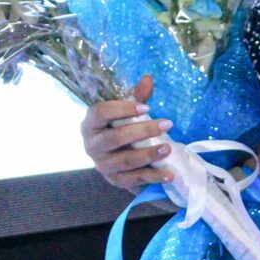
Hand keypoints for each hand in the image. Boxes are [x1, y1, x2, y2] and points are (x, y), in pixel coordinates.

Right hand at [81, 74, 175, 191]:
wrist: (117, 161)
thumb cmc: (121, 130)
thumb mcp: (126, 113)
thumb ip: (136, 97)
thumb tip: (148, 78)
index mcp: (91, 124)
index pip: (101, 113)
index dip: (123, 109)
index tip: (146, 108)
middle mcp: (92, 145)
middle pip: (115, 137)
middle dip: (143, 131)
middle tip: (167, 124)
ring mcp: (103, 165)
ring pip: (126, 160)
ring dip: (149, 154)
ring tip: (169, 147)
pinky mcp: (115, 180)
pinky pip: (134, 179)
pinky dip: (153, 177)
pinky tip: (169, 174)